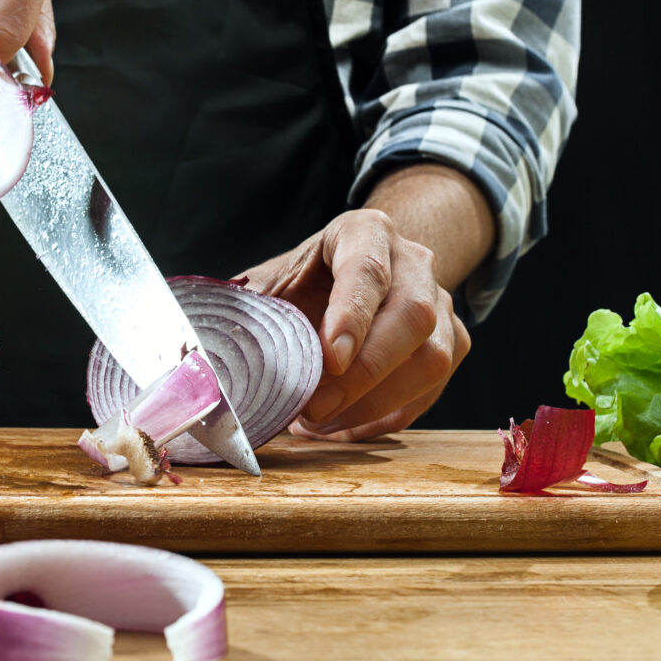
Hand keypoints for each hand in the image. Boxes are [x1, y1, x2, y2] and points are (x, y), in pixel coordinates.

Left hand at [239, 208, 470, 440]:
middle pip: (412, 315)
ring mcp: (441, 303)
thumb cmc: (302, 283)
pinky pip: (431, 390)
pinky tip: (344, 429)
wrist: (354, 273)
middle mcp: (414, 261)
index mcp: (364, 232)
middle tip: (314, 409)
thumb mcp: (271, 285)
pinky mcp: (451, 343)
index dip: (352, 315)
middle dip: (365, 372)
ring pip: (433, 358)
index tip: (331, 358)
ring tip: (320, 425)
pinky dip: (387, 419)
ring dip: (375, 403)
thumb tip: (210, 364)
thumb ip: (249, 316)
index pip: (368, 268)